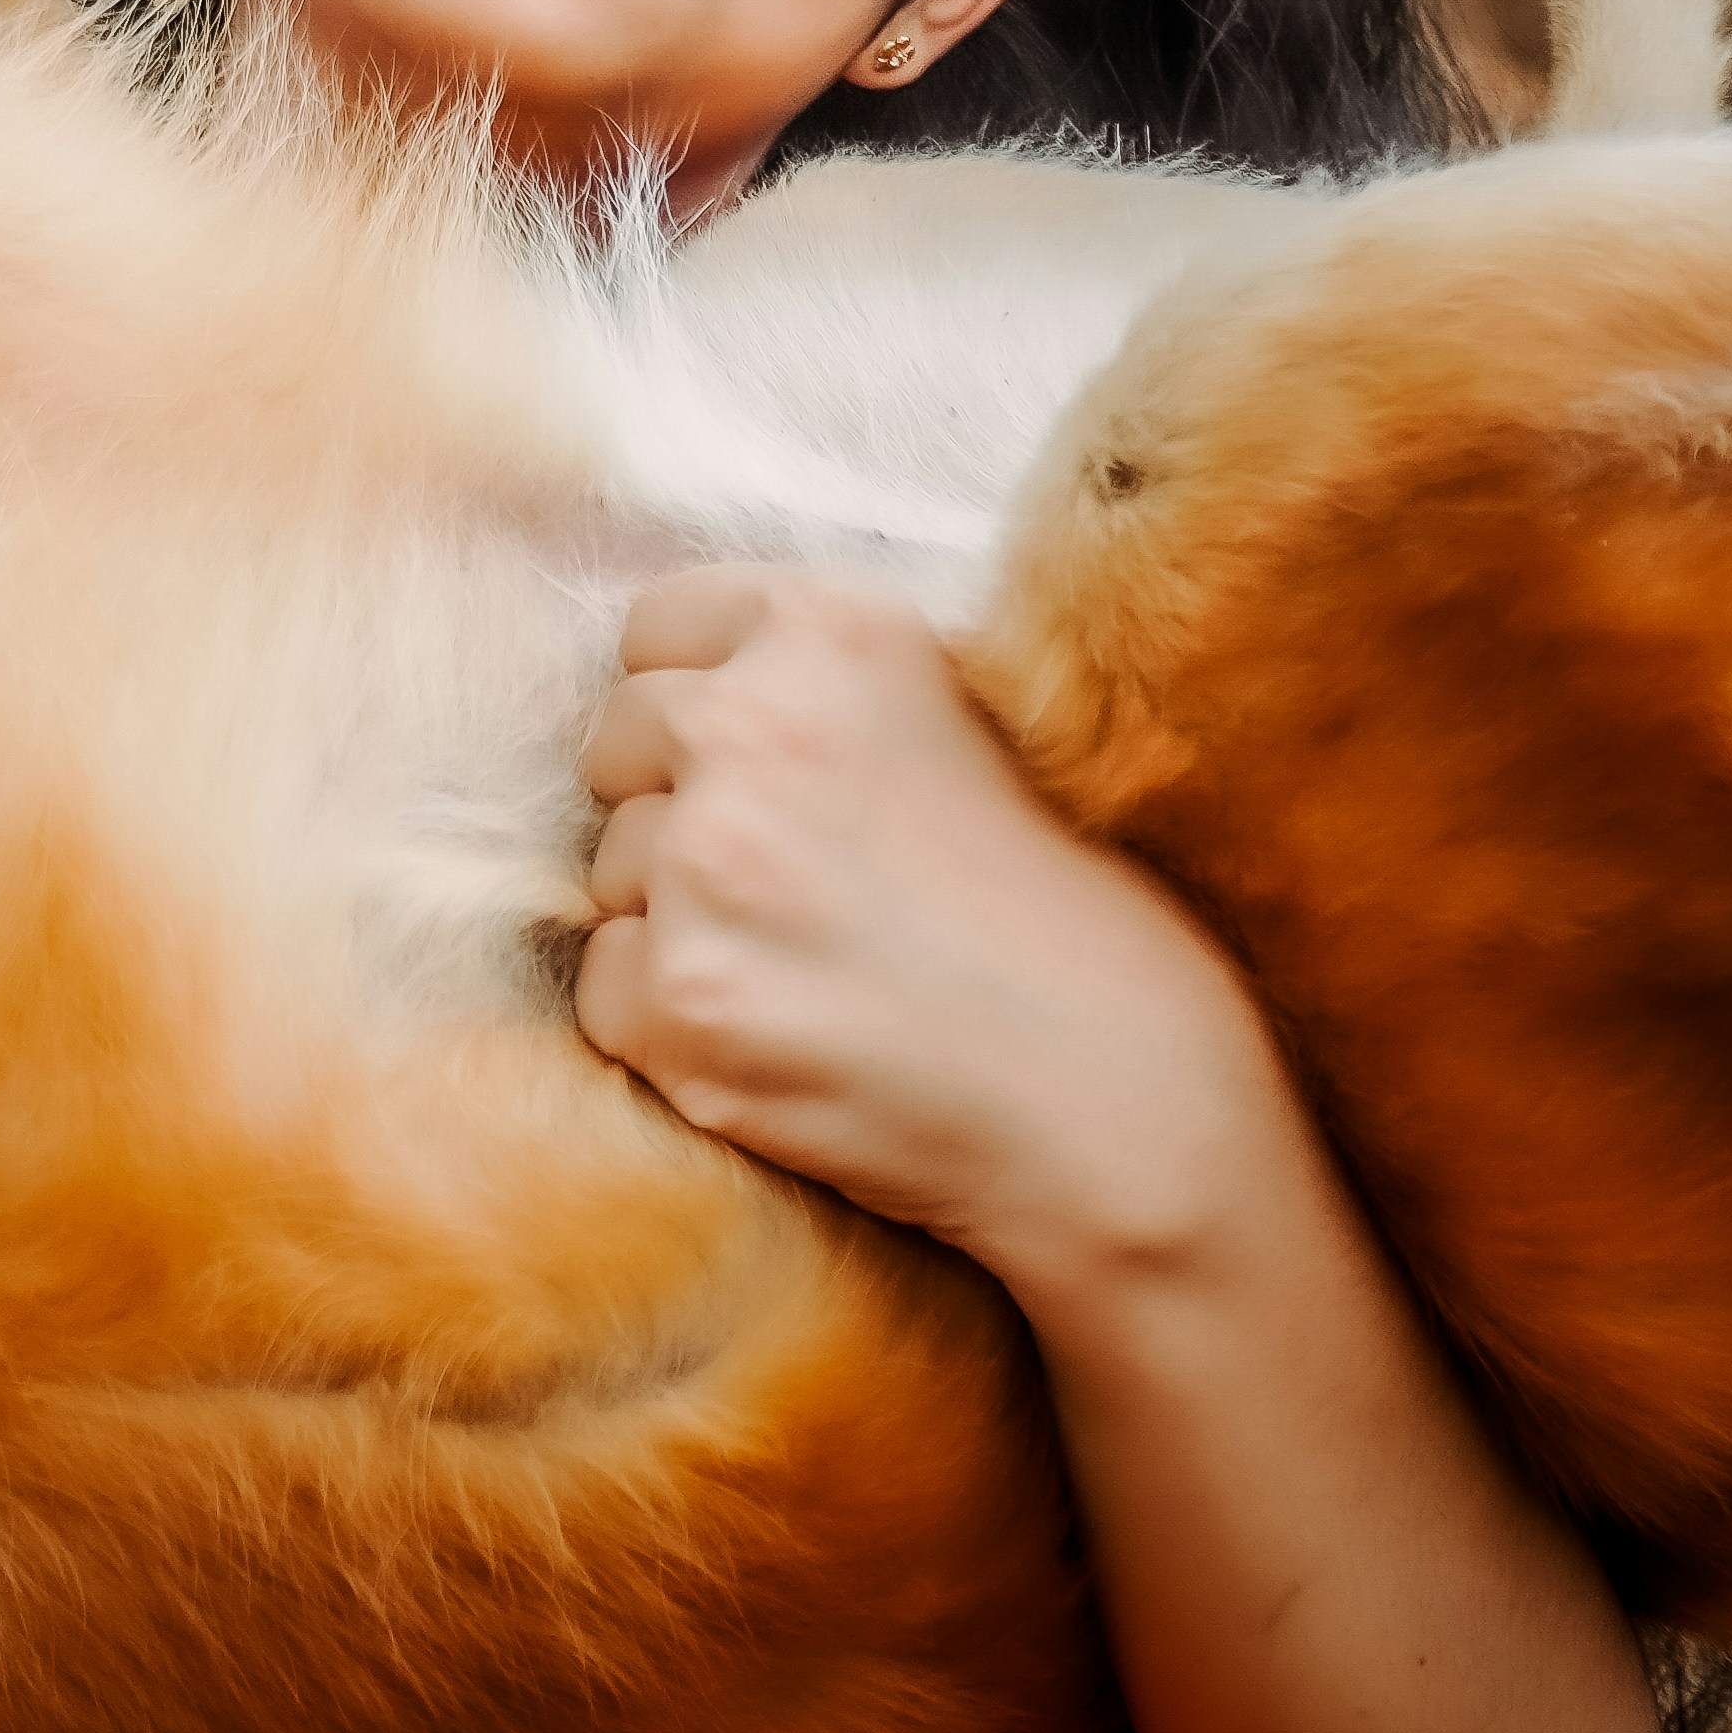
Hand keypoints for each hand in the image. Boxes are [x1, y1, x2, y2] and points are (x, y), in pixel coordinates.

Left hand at [571, 567, 1274, 1295]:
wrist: (1123, 1104)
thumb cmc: (1078, 921)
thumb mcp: (976, 719)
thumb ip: (833, 688)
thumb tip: (703, 686)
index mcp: (833, 633)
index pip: (660, 628)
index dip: (700, 695)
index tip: (752, 756)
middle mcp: (749, 729)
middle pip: (619, 743)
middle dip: (678, 802)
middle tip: (793, 877)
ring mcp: (704, 871)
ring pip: (614, 873)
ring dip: (680, 917)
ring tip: (814, 966)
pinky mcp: (679, 1004)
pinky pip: (608, 986)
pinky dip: (672, 1019)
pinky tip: (785, 1035)